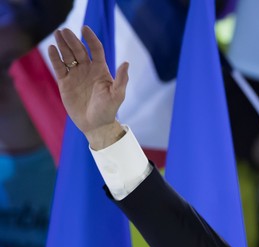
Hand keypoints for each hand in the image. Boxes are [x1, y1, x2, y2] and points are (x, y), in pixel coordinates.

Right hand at [47, 26, 128, 148]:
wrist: (96, 125)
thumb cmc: (109, 110)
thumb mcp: (117, 95)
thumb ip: (122, 79)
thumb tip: (126, 62)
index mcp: (101, 70)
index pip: (96, 49)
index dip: (90, 39)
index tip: (84, 28)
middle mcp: (88, 69)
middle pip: (79, 50)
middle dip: (72, 40)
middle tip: (64, 30)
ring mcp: (76, 75)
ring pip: (68, 56)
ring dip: (63, 45)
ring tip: (57, 34)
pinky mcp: (65, 82)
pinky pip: (59, 67)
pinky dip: (55, 58)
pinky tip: (51, 49)